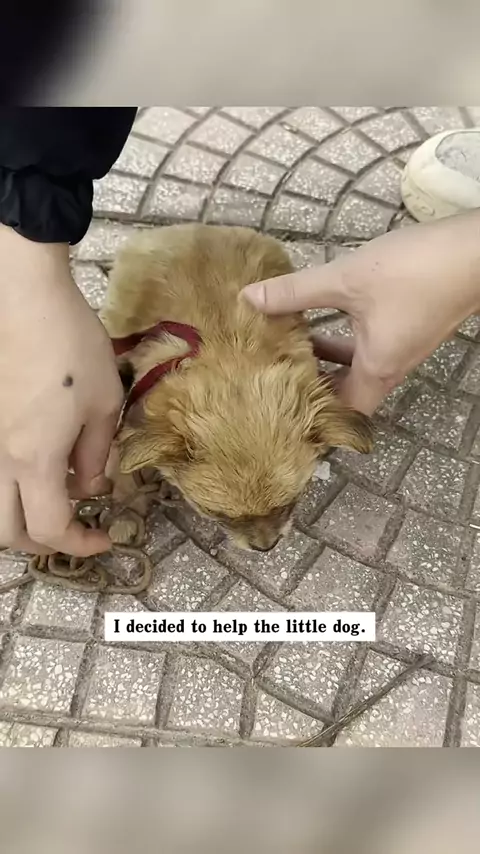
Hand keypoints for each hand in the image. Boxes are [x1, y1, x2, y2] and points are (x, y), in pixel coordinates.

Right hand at [0, 225, 122, 554]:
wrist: (23, 298)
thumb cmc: (70, 347)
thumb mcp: (104, 403)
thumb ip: (97, 454)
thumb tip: (91, 485)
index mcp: (34, 460)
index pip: (50, 528)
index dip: (80, 544)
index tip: (105, 537)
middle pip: (6, 533)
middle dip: (41, 541)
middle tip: (73, 524)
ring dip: (16, 518)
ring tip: (48, 499)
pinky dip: (7, 486)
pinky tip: (30, 465)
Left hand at [243, 212, 479, 413]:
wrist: (477, 251)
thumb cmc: (415, 272)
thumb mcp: (346, 280)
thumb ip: (296, 292)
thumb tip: (249, 299)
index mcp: (376, 369)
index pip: (343, 413)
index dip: (314, 415)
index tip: (280, 405)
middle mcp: (391, 365)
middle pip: (348, 390)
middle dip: (313, 383)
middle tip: (276, 372)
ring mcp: (404, 345)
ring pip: (358, 364)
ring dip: (327, 357)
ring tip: (291, 342)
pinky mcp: (410, 324)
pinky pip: (371, 344)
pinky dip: (345, 336)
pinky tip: (324, 312)